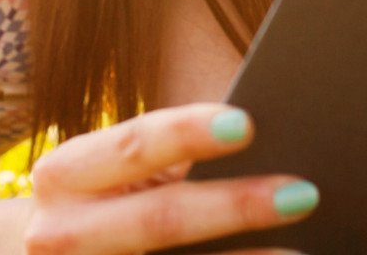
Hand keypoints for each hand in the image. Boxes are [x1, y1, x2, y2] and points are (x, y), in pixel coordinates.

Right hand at [21, 101, 316, 254]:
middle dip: (235, 205)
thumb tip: (258, 140)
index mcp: (66, 175)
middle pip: (161, 219)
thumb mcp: (107, 175)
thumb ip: (163, 159)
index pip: (133, 146)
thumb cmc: (99, 204)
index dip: (188, 133)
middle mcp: (62, 234)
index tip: (248, 123)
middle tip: (304, 192)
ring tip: (300, 251)